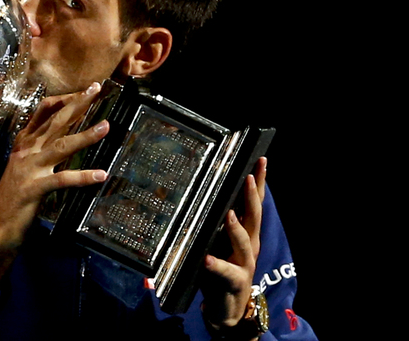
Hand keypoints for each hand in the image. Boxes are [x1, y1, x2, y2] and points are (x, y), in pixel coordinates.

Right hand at [0, 82, 108, 281]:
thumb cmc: (13, 199)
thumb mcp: (25, 168)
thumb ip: (40, 152)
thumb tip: (62, 139)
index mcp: (23, 144)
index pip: (43, 113)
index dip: (63, 100)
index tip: (82, 91)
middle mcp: (26, 151)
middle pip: (55, 122)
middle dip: (77, 104)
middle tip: (96, 89)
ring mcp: (29, 168)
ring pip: (61, 146)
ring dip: (85, 135)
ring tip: (106, 127)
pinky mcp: (34, 189)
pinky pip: (62, 179)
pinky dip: (82, 177)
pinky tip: (100, 175)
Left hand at [201, 157, 267, 328]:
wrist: (228, 307)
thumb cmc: (222, 267)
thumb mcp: (221, 240)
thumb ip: (220, 220)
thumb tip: (208, 192)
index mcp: (247, 233)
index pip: (254, 203)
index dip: (258, 182)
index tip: (260, 161)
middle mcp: (250, 245)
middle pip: (254, 217)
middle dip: (252, 196)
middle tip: (248, 177)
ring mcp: (244, 264)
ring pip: (243, 243)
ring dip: (236, 228)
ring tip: (229, 214)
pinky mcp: (234, 282)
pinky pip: (224, 272)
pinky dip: (216, 264)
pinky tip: (207, 258)